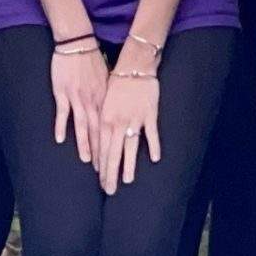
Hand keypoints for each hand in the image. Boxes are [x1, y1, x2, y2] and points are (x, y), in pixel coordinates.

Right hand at [51, 46, 108, 161]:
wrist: (78, 43)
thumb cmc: (92, 60)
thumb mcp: (106, 79)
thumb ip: (108, 97)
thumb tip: (113, 113)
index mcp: (105, 99)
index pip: (109, 128)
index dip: (111, 146)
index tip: (113, 163)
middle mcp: (94, 101)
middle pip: (98, 131)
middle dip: (101, 152)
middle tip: (103, 171)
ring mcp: (78, 98)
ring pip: (83, 125)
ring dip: (85, 144)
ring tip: (87, 161)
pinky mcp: (63, 92)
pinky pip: (63, 112)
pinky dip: (61, 126)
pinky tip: (60, 139)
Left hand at [95, 72, 160, 193]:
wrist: (133, 65)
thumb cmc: (116, 82)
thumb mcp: (103, 102)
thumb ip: (102, 122)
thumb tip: (100, 141)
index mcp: (104, 119)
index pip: (101, 149)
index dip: (101, 167)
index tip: (101, 181)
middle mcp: (117, 122)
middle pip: (112, 152)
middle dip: (110, 173)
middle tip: (109, 189)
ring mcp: (133, 119)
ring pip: (129, 147)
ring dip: (128, 165)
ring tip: (127, 181)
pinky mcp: (149, 114)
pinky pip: (151, 133)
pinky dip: (153, 146)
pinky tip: (155, 158)